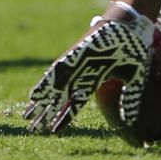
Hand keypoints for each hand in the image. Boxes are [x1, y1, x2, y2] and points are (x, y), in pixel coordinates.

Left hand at [22, 4, 155, 135]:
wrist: (130, 28)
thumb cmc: (132, 52)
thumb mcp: (133, 81)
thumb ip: (130, 100)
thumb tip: (131, 120)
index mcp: (92, 81)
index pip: (74, 104)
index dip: (63, 118)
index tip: (53, 131)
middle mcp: (80, 75)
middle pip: (58, 99)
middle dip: (46, 113)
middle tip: (33, 128)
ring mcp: (75, 65)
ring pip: (53, 88)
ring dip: (40, 102)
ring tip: (27, 116)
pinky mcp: (73, 56)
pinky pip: (56, 72)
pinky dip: (45, 84)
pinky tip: (35, 95)